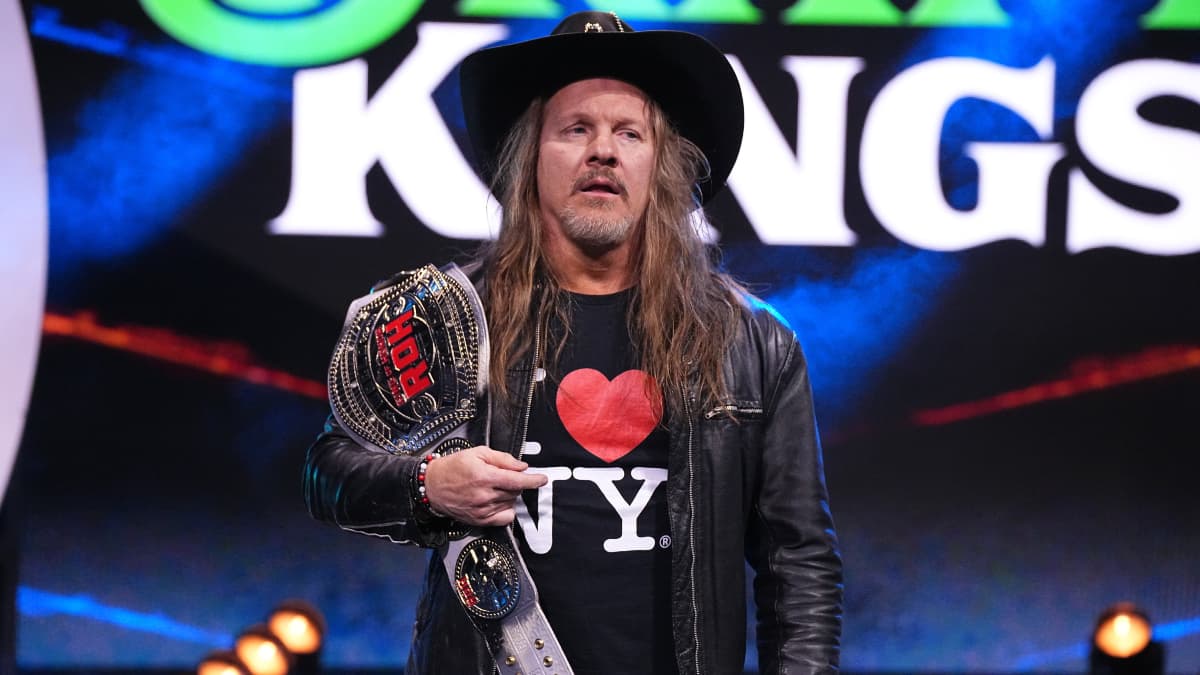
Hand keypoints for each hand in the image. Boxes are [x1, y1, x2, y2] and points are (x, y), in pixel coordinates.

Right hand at [423, 446, 547, 526]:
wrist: (432, 486)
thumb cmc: (453, 467)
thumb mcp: (477, 453)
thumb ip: (502, 459)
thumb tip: (522, 466)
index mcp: (485, 476)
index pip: (517, 481)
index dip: (533, 480)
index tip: (542, 479)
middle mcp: (484, 496)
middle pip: (516, 491)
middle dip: (516, 483)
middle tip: (503, 476)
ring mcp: (482, 510)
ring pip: (511, 503)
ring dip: (509, 495)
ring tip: (494, 487)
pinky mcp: (480, 521)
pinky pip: (505, 518)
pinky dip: (507, 509)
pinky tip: (498, 501)